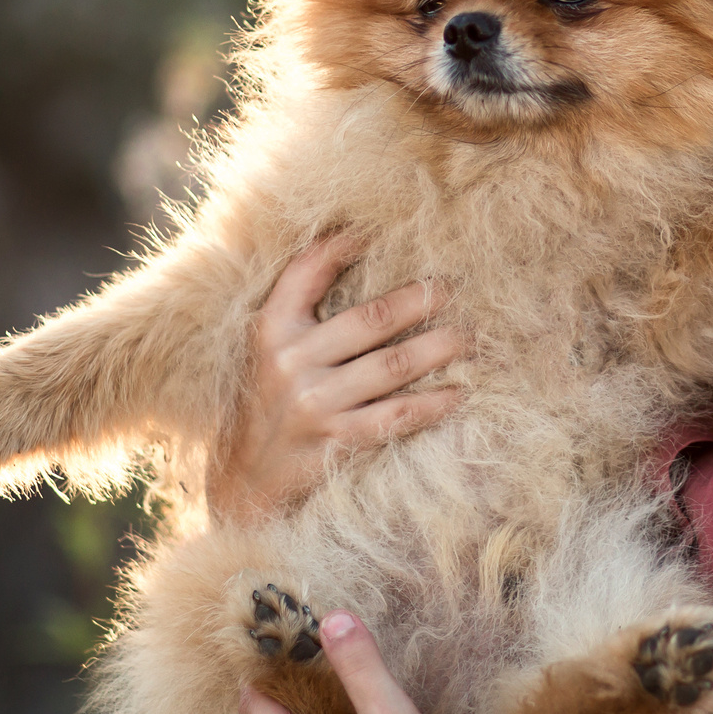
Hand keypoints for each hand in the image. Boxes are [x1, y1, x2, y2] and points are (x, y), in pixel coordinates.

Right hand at [210, 235, 465, 523]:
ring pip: (390, 366)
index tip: (375, 232)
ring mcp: (314, 404)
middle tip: (454, 288)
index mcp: (273, 330)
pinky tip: (459, 393)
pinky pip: (395, 416)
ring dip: (437, 347)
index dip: (341, 247)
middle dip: (418, 300)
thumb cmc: (268, 400)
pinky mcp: (335, 442)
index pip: (307, 272)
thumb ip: (300, 300)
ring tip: (469, 336)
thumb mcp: (268, 347)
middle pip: (369, 320)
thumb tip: (348, 239)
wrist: (243, 481)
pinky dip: (432, 404)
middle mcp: (291, 362)